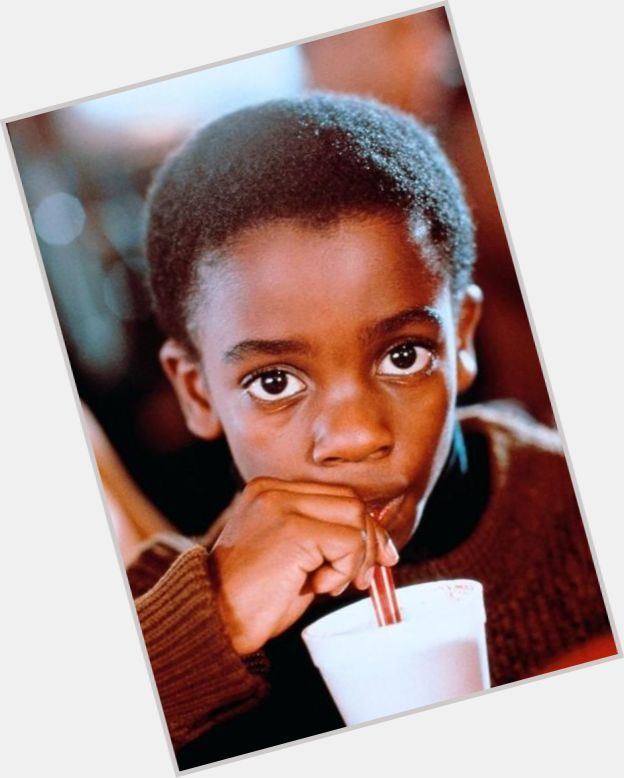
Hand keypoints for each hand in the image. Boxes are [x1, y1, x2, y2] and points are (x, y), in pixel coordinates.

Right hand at [209, 477, 398, 654]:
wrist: (215, 622)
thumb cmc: (253, 598)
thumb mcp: (292, 557)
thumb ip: (323, 539)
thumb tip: (379, 542)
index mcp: (269, 490)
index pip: (336, 495)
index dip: (362, 528)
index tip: (373, 560)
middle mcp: (274, 490)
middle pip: (351, 501)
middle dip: (369, 542)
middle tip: (361, 579)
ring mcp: (282, 506)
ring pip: (356, 518)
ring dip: (356, 559)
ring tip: (330, 584)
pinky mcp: (294, 530)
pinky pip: (349, 541)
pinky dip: (345, 569)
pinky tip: (318, 586)